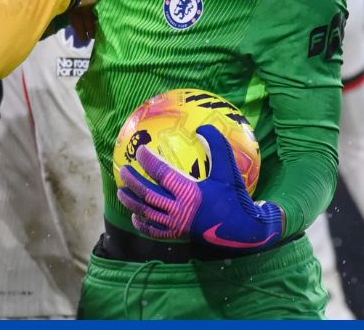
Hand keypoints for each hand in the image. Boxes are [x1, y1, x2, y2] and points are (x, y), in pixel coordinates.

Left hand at [117, 124, 283, 251]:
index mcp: (190, 192)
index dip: (149, 161)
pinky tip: (136, 217)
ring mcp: (177, 225)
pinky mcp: (178, 235)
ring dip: (132, 203)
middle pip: (148, 194)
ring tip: (121, 193)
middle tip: (123, 171)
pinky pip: (155, 231)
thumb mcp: (229, 169)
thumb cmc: (235, 197)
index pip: (162, 174)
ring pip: (147, 213)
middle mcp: (179, 210)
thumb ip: (217, 146)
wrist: (243, 230)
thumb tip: (202, 128)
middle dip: (133, 182)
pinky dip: (143, 224)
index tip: (140, 151)